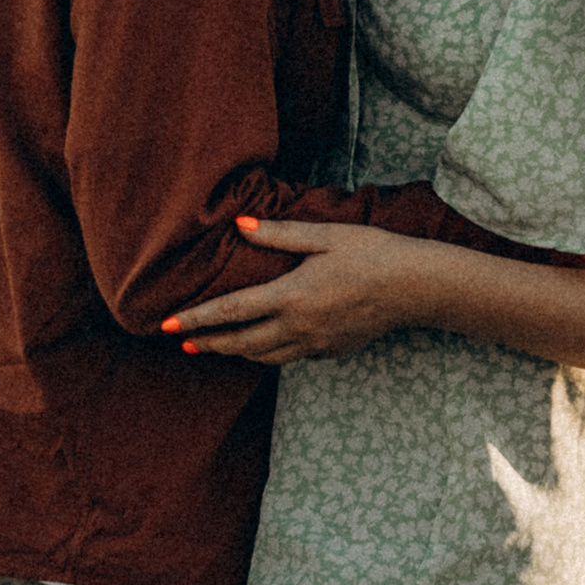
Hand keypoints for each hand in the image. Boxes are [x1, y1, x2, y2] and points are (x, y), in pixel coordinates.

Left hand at [162, 219, 426, 366]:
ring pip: (264, 357)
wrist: (416, 287)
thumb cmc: (373, 253)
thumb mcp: (326, 235)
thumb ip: (281, 234)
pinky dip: (267, 353)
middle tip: (182, 343)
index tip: (168, 326)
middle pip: (241, 343)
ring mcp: (316, 343)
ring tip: (215, 346)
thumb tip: (241, 227)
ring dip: (235, 352)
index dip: (197, 319)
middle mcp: (299, 327)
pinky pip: (289, 357)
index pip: (232, 312)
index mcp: (291, 296)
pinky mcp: (332, 350)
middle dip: (209, 343)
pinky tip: (262, 344)